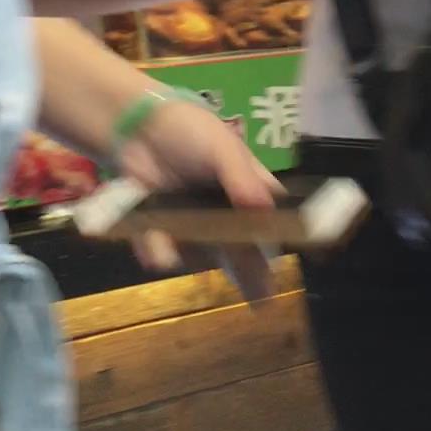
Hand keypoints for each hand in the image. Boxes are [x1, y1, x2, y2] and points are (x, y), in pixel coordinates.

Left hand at [120, 99, 279, 303]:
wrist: (138, 129)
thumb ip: (243, 179)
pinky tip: (150, 235)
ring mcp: (196, 230)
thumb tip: (263, 211)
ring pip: (203, 259)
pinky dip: (157, 247)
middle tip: (261, 301)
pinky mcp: (164, 236)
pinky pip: (164, 256)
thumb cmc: (190, 132)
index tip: (293, 265)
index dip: (286, 245)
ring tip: (173, 227)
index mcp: (252, 193)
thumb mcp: (222, 147)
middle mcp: (228, 217)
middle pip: (246, 255)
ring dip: (192, 252)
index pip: (277, 223)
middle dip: (252, 277)